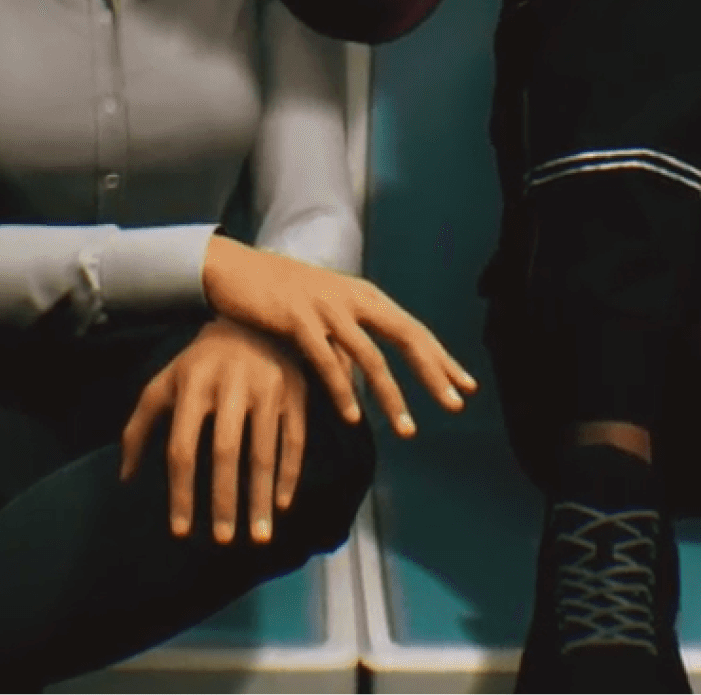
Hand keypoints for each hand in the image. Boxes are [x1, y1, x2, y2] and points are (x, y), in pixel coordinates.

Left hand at [117, 319, 307, 543]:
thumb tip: (127, 478)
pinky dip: (289, 475)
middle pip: (225, 453)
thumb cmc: (198, 363)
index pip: (183, 448)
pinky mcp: (295, 392)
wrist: (251, 318)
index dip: (180, 492)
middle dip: (223, 501)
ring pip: (264, 453)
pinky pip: (294, 441)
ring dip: (260, 499)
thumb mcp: (164, 385)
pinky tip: (280, 505)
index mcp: (193, 386)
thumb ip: (139, 428)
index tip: (180, 531)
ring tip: (257, 537)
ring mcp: (267, 388)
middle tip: (222, 540)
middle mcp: (231, 386)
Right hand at [200, 235, 475, 437]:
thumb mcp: (322, 317)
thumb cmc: (279, 297)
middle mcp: (353, 299)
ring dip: (392, 396)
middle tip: (457, 405)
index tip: (467, 386)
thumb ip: (345, 347)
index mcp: (363, 297)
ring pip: (370, 356)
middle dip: (434, 373)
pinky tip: (352, 418)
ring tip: (408, 430)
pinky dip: (342, 391)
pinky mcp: (297, 319)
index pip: (414, 330)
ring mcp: (327, 308)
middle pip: (405, 338)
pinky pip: (326, 361)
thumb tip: (363, 385)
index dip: (442, 359)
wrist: (233, 269)